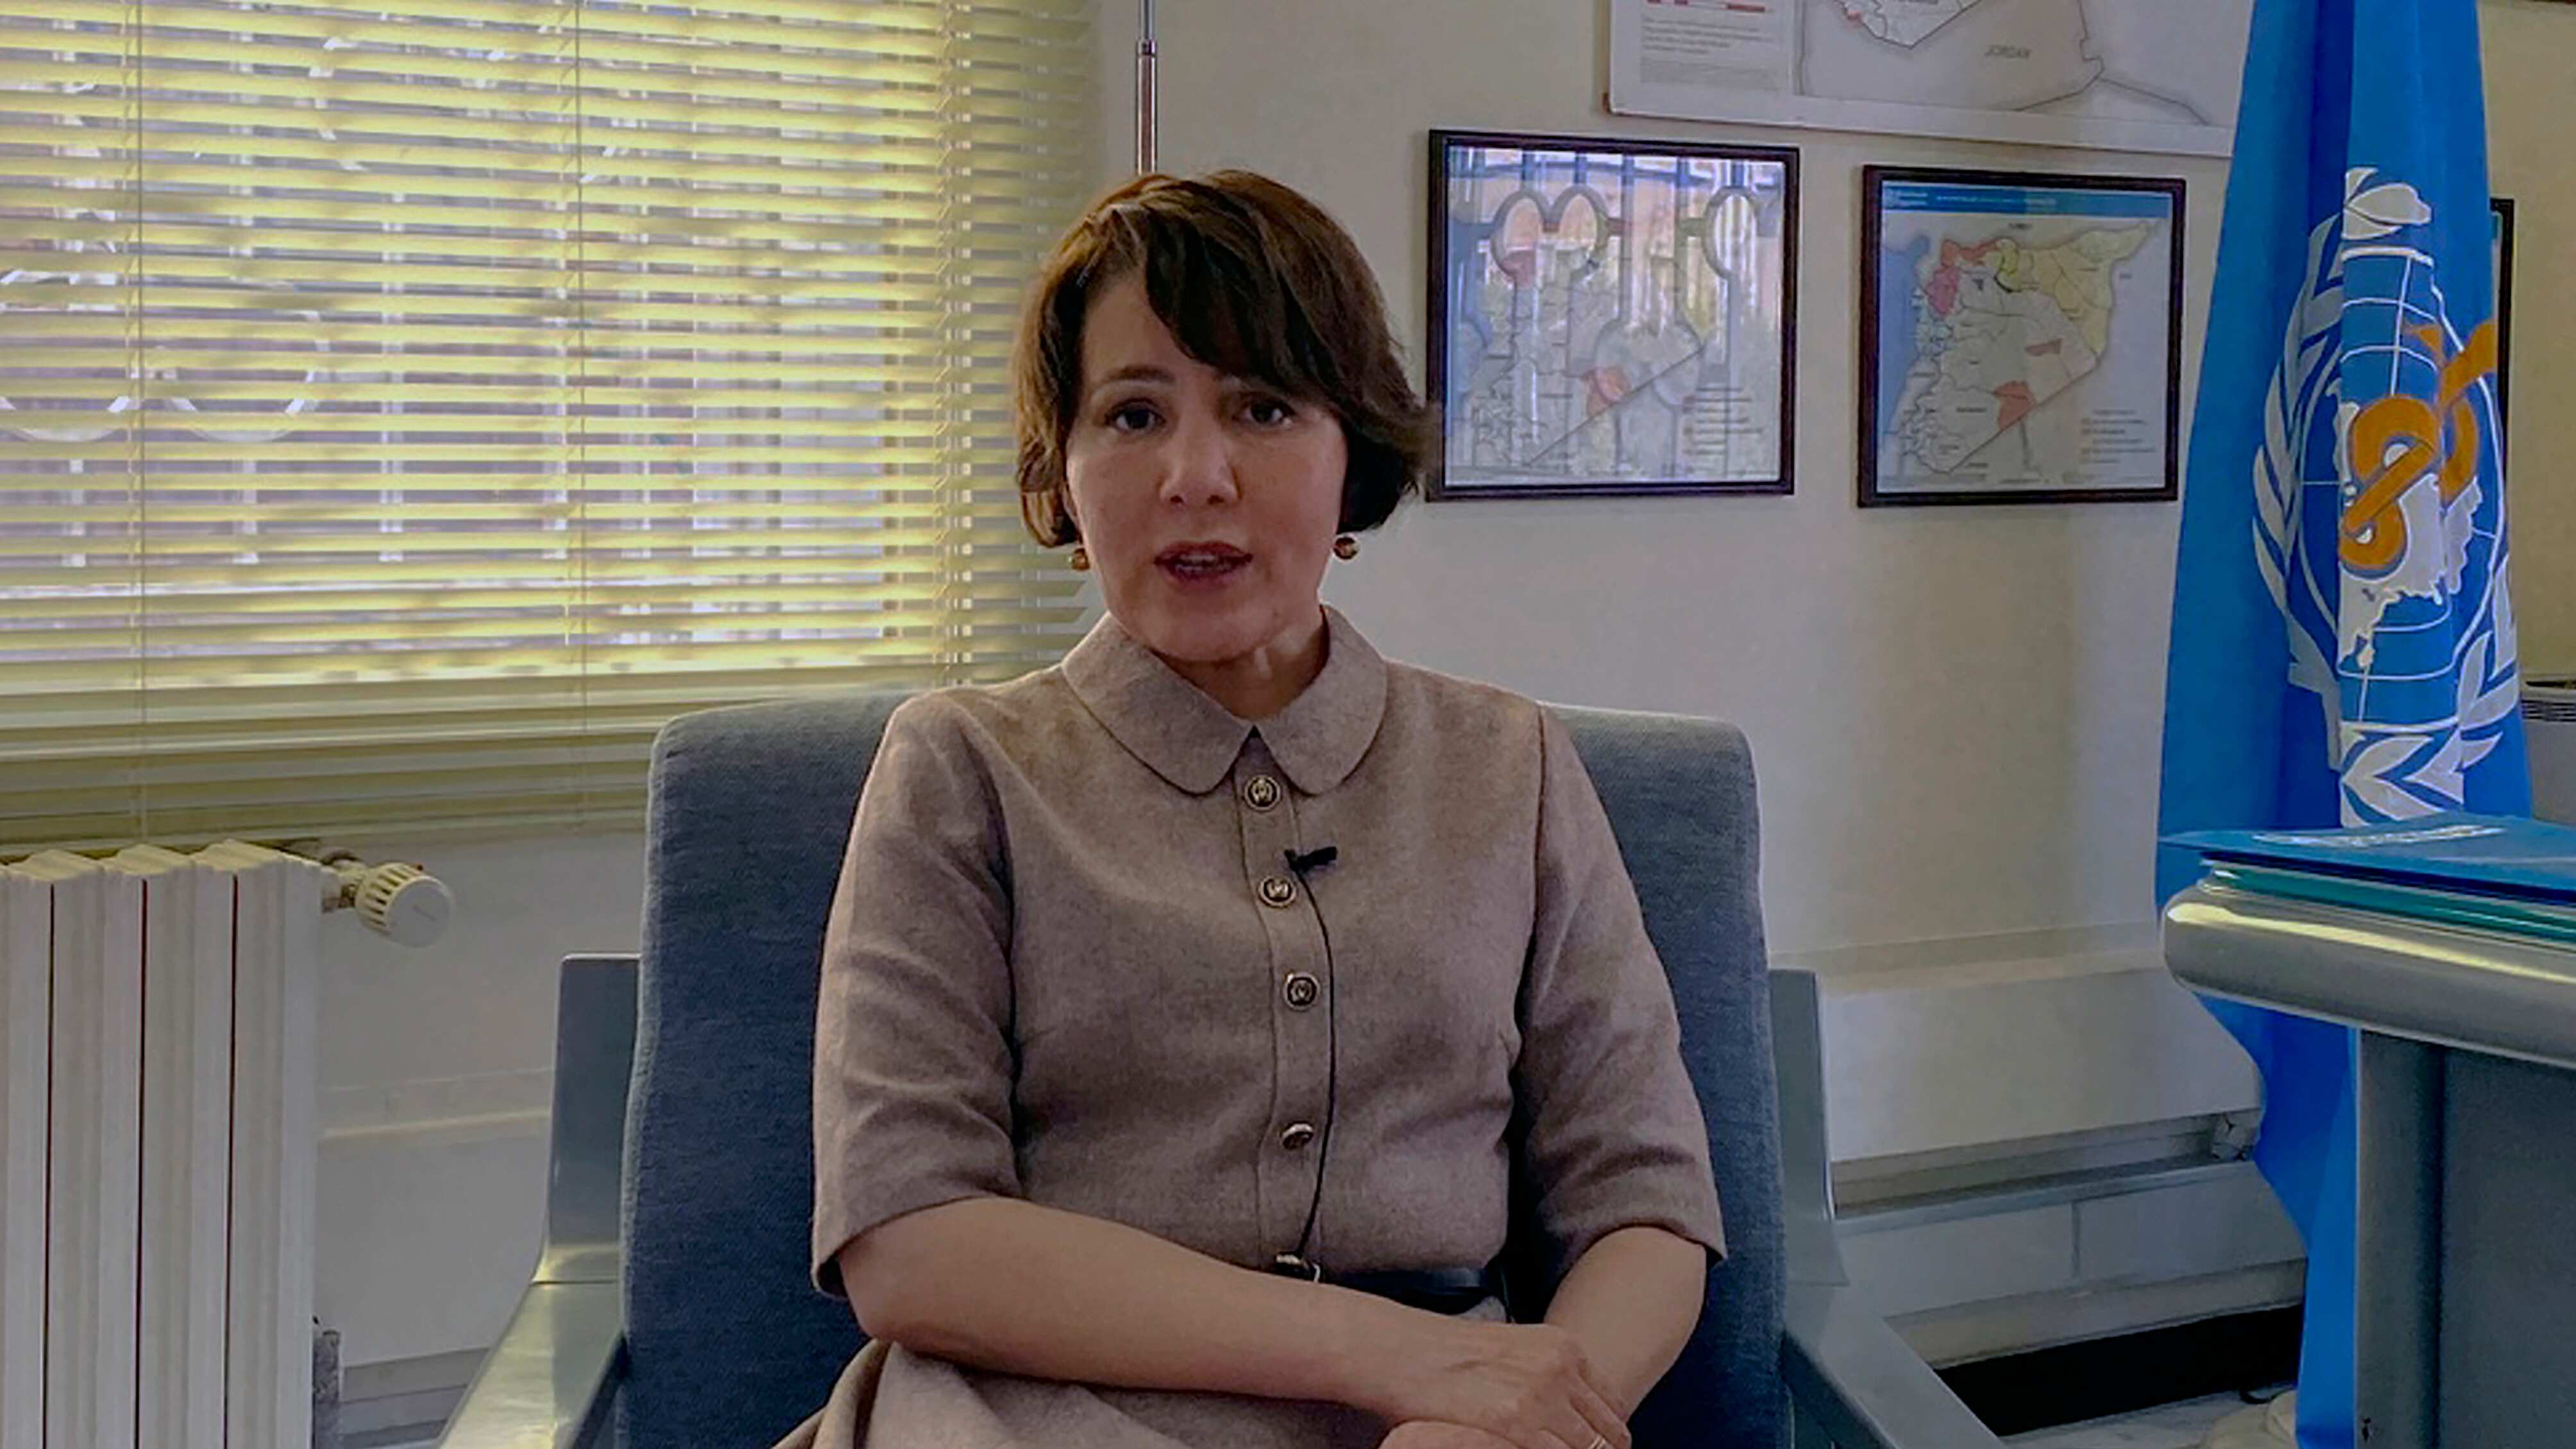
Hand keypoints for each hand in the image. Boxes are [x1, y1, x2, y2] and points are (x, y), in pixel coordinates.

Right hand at [1369, 1320, 1628, 1448]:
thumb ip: (1548, 1375)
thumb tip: (1573, 1413)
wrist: (1403, 1352)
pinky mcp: (1518, 1426)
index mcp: (1564, 1348)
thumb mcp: (1513, 1351)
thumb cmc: (1446, 1355)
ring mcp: (1542, 1398)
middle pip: (1608, 1435)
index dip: (1602, 1435)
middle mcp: (1561, 1368)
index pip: (1612, 1407)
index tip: (1587, 1447)